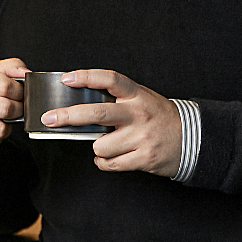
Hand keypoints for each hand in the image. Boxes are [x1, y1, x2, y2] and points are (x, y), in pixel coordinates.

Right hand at [0, 58, 26, 155]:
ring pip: (0, 130)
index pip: (5, 85)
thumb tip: (26, 73)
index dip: (19, 91)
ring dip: (6, 127)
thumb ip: (11, 67)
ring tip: (1, 120)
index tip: (19, 94)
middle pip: (6, 108)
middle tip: (15, 109)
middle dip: (17, 110)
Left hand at [43, 70, 181, 176]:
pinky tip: (112, 157)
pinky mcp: (143, 158)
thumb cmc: (158, 117)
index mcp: (137, 94)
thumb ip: (116, 100)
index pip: (110, 79)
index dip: (87, 77)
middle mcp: (138, 113)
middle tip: (49, 118)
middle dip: (67, 116)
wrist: (191, 138)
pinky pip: (109, 164)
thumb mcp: (141, 99)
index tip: (66, 78)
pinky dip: (104, 162)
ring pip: (100, 146)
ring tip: (110, 144)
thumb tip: (78, 104)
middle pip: (96, 114)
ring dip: (97, 148)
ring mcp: (141, 137)